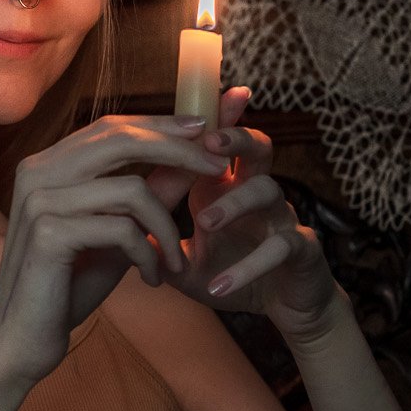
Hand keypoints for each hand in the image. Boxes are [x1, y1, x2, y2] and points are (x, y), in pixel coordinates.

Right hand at [0, 112, 231, 385]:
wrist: (22, 338)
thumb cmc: (69, 284)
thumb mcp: (119, 232)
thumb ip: (152, 193)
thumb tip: (196, 155)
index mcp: (47, 165)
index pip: (111, 127)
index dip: (161, 123)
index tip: (208, 126)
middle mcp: (37, 172)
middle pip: (120, 139)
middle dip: (178, 149)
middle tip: (218, 166)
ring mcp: (39, 200)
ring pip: (131, 188)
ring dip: (166, 226)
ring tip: (176, 259)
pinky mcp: (48, 233)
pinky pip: (121, 229)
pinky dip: (147, 254)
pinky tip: (151, 278)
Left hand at [167, 87, 343, 338]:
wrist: (282, 312)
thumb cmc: (230, 275)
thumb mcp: (183, 260)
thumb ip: (152, 241)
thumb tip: (107, 229)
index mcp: (227, 189)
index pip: (219, 144)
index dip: (209, 120)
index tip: (189, 98)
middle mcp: (258, 194)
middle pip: (258, 147)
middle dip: (236, 138)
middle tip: (208, 143)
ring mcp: (284, 219)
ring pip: (270, 191)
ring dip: (234, 203)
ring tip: (203, 223)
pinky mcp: (303, 253)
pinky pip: (282, 247)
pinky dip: (248, 267)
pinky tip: (218, 286)